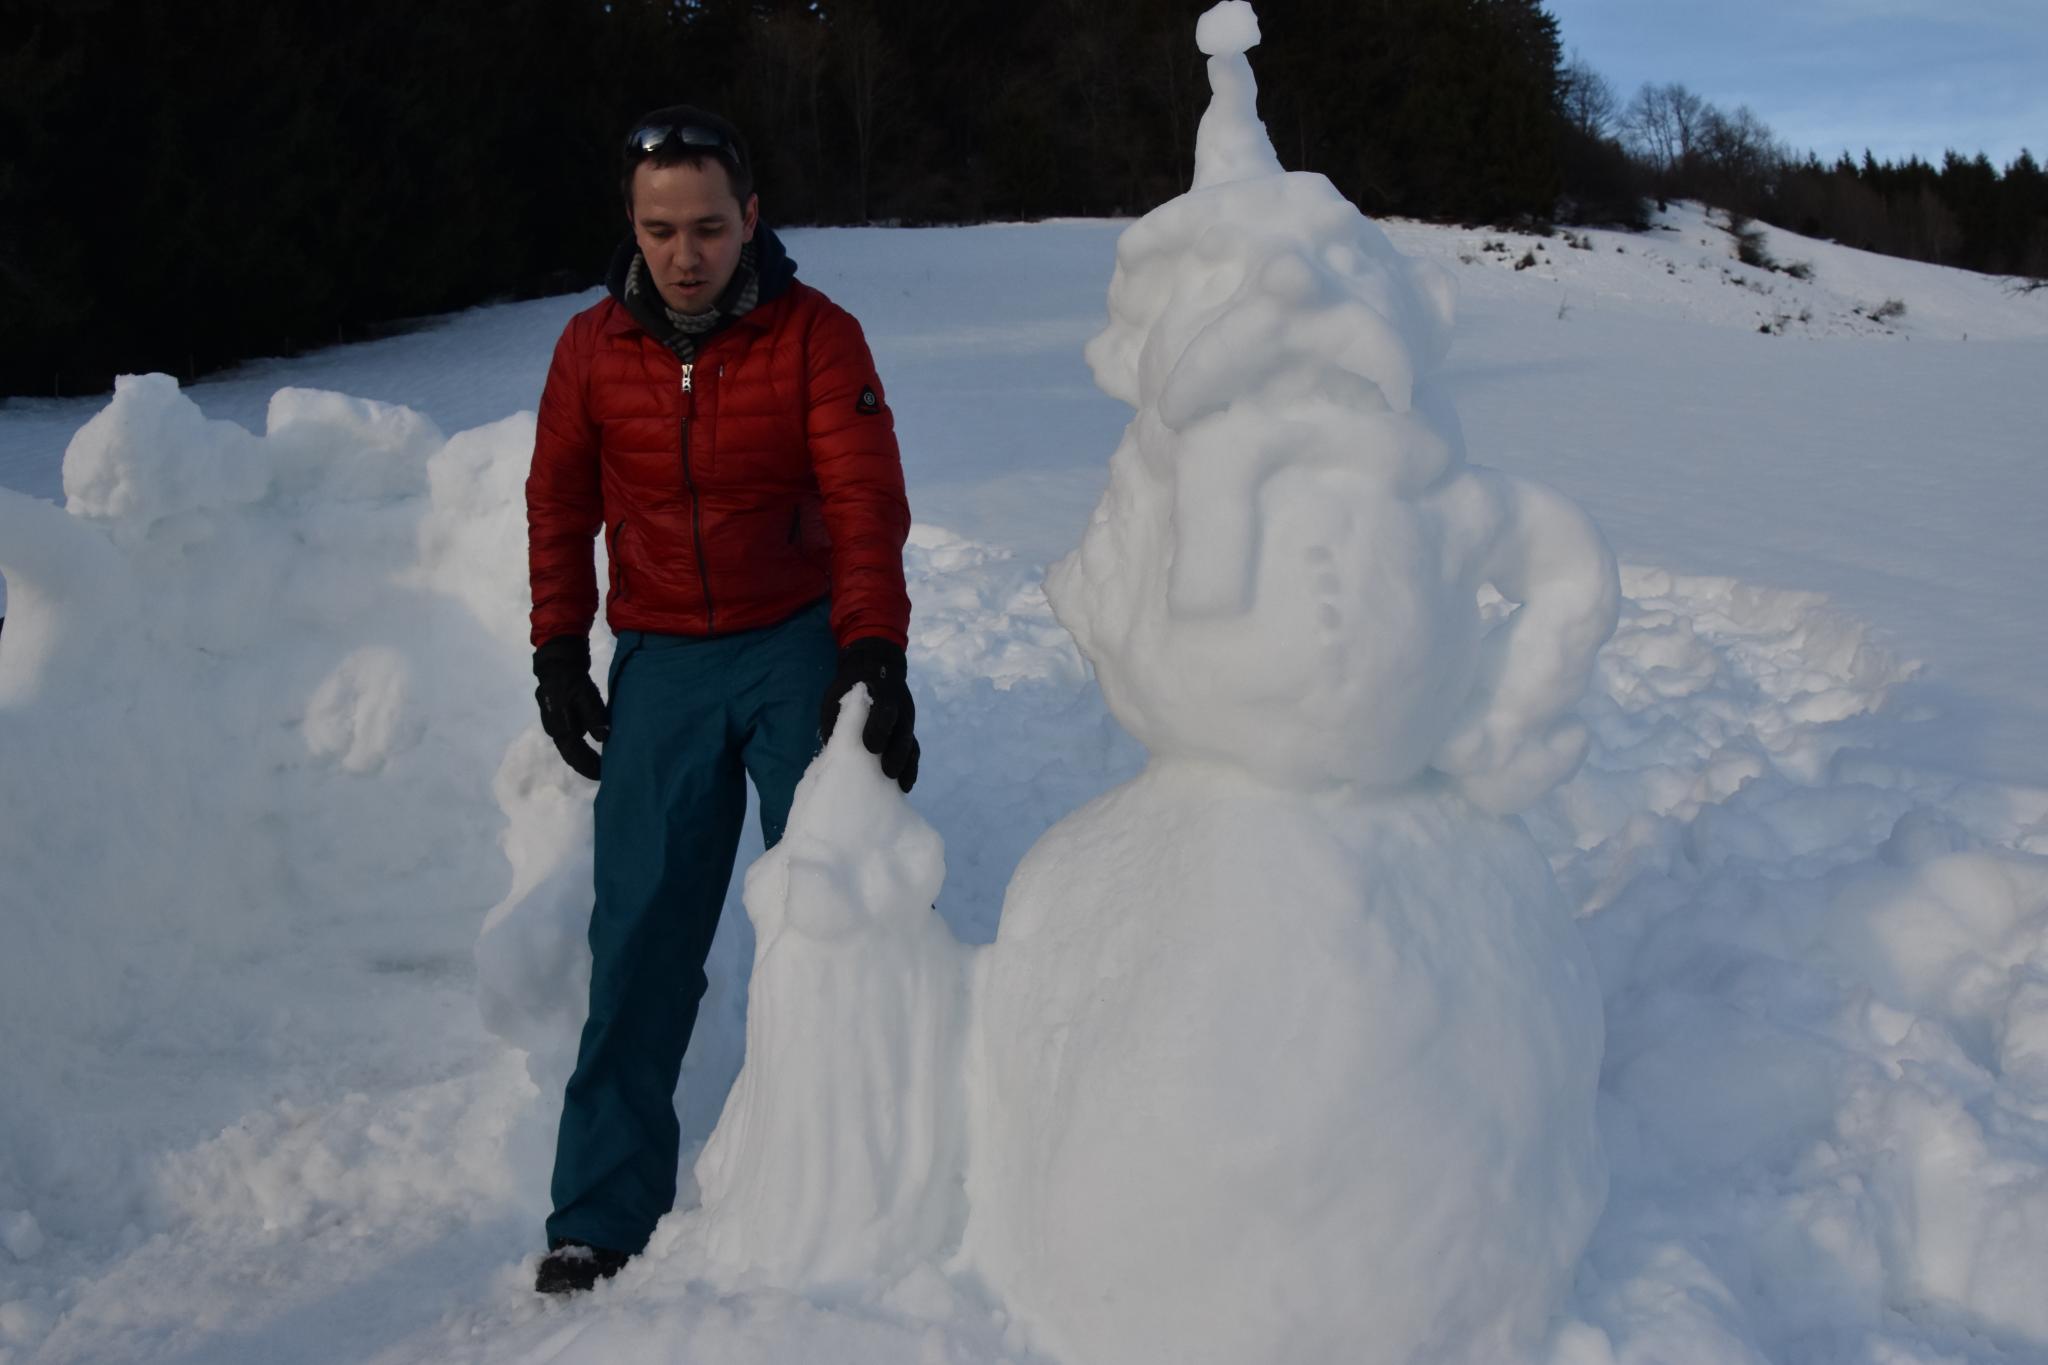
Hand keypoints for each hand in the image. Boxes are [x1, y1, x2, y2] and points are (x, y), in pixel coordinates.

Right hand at [533, 635, 608, 780]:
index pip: (575, 754)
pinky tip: (592, 752)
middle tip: (604, 775)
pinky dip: (581, 749)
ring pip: (570, 748)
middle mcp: (555, 730)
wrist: (557, 664)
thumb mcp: (585, 695)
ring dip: (584, 759)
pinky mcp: (560, 720)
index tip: (604, 775)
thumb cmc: (572, 679)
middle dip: (586, 766)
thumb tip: (603, 738)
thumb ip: (594, 716)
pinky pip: (571, 740)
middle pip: (571, 754)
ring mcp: (555, 726)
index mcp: (560, 727)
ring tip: (600, 767)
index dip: (589, 766)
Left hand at [821, 638, 918, 792]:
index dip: (880, 729)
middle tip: (888, 773)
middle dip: (897, 754)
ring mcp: (906, 722)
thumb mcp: (840, 696)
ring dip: (907, 766)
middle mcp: (899, 709)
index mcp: (881, 695)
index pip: (886, 712)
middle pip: (904, 733)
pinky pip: (913, 751)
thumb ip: (839, 719)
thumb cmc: (850, 686)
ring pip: (911, 744)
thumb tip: (831, 751)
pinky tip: (904, 786)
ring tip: (902, 787)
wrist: (875, 667)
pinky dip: (910, 768)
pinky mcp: (908, 733)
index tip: (871, 747)